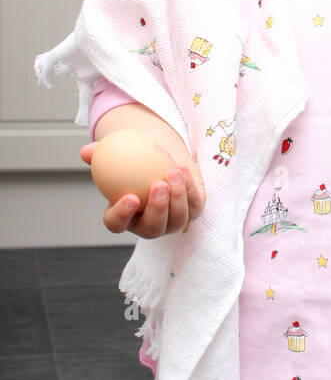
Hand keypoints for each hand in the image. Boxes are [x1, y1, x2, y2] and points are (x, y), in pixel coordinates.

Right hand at [79, 142, 206, 237]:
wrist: (160, 161)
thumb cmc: (131, 163)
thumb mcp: (113, 158)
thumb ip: (99, 155)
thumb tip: (86, 152)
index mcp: (124, 218)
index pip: (117, 224)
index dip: (122, 214)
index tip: (130, 197)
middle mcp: (149, 226)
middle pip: (153, 228)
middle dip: (157, 209)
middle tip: (157, 185)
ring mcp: (173, 222)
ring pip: (178, 219)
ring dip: (177, 197)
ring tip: (173, 172)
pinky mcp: (193, 211)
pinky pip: (195, 204)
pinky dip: (191, 188)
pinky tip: (183, 169)